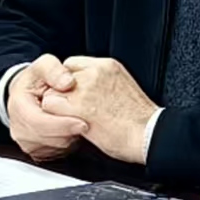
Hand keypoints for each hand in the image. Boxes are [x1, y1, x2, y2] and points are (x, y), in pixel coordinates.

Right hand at [7, 56, 87, 161]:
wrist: (29, 94)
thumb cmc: (37, 80)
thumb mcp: (44, 66)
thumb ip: (54, 70)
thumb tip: (67, 82)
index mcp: (18, 107)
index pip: (39, 122)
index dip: (61, 124)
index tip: (82, 122)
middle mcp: (19, 129)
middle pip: (48, 138)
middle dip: (69, 132)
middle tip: (88, 123)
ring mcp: (27, 142)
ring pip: (54, 148)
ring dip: (70, 138)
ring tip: (79, 122)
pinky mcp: (37, 151)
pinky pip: (56, 154)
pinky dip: (68, 144)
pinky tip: (72, 130)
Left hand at [39, 57, 157, 165]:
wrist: (148, 134)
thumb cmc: (140, 120)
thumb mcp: (122, 87)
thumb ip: (102, 83)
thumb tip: (87, 90)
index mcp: (107, 66)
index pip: (72, 65)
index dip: (69, 83)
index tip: (74, 96)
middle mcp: (94, 72)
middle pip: (59, 77)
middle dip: (61, 95)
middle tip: (71, 111)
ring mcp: (85, 88)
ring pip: (52, 92)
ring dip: (57, 108)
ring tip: (71, 120)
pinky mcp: (78, 106)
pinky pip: (51, 106)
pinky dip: (54, 117)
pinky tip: (67, 125)